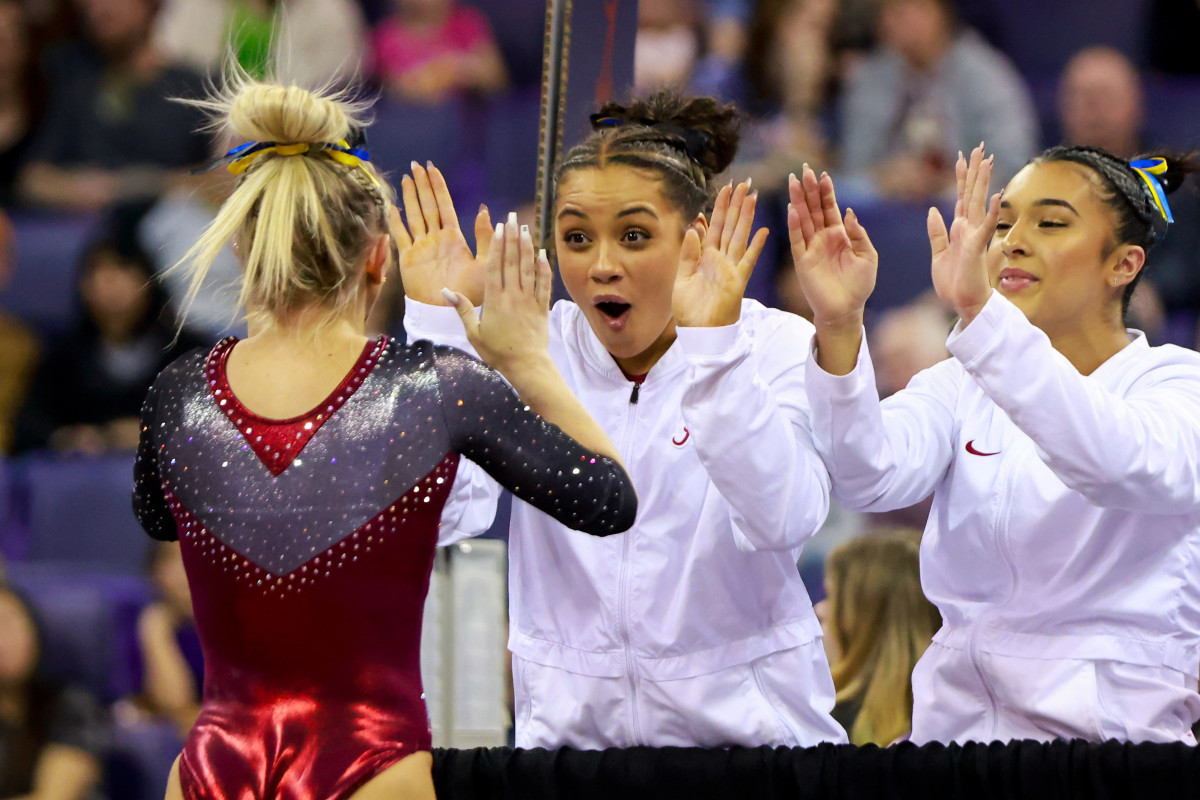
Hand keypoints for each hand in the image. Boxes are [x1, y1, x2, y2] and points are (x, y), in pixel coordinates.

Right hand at [396, 162, 490, 305]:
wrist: (449, 314)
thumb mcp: (484, 265)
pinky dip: (395, 221)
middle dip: (422, 184)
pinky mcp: (408, 259)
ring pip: (414, 215)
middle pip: (427, 205)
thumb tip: (485, 210)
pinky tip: (391, 206)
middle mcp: (436, 239)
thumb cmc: (469, 293)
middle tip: (416, 164)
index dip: (438, 185)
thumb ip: (484, 238)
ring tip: (406, 178)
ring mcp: (421, 247)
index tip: (432, 167)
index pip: (444, 204)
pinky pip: (400, 235)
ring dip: (410, 197)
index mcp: (454, 238)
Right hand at [443, 214, 552, 375]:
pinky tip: (542, 253)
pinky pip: (543, 283)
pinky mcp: (541, 306)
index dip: (497, 245)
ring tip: (525, 228)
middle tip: (512, 218)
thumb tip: (446, 291)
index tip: (498, 228)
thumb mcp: (474, 333)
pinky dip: (543, 267)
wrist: (526, 365)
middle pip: (511, 261)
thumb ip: (462, 310)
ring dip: (526, 246)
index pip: (494, 266)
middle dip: (512, 237)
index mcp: (493, 300)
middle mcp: (512, 295)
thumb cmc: (497, 352)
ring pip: (528, 268)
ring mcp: (528, 299)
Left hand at [673, 181, 768, 326]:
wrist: (698, 334)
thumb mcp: (681, 279)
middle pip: (729, 226)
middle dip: (736, 205)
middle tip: (743, 183)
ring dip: (746, 217)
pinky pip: (748, 261)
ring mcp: (731, 269)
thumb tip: (693, 227)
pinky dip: (755, 246)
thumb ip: (688, 254)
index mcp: (705, 258)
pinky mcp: (737, 282)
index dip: (719, 207)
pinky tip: (763, 230)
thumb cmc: (689, 311)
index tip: (725, 189)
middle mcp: (720, 260)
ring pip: (739, 237)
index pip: (714, 227)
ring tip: (752, 196)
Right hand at [787, 163, 876, 327]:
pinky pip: (797, 240)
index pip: (830, 208)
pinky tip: (792, 210)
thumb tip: (849, 212)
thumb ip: (858, 234)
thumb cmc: (859, 285)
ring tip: (793, 182)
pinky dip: (794, 225)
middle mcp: (823, 238)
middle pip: (813, 208)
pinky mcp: (803, 260)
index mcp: (839, 234)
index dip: (826, 192)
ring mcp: (811, 248)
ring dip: (798, 201)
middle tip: (803, 169)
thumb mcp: (868, 256)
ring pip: (803, 219)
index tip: (823, 175)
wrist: (846, 309)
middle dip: (809, 189)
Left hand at [929, 145, 999, 323]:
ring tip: (988, 160)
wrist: (962, 303)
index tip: (962, 156)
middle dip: (974, 171)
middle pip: (971, 193)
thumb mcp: (938, 254)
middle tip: (979, 147)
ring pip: (978, 203)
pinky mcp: (977, 248)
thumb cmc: (953, 282)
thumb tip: (932, 211)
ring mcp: (974, 236)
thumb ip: (937, 233)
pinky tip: (995, 195)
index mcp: (958, 229)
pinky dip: (990, 211)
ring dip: (983, 182)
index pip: (960, 197)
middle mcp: (968, 229)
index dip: (961, 177)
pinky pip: (985, 227)